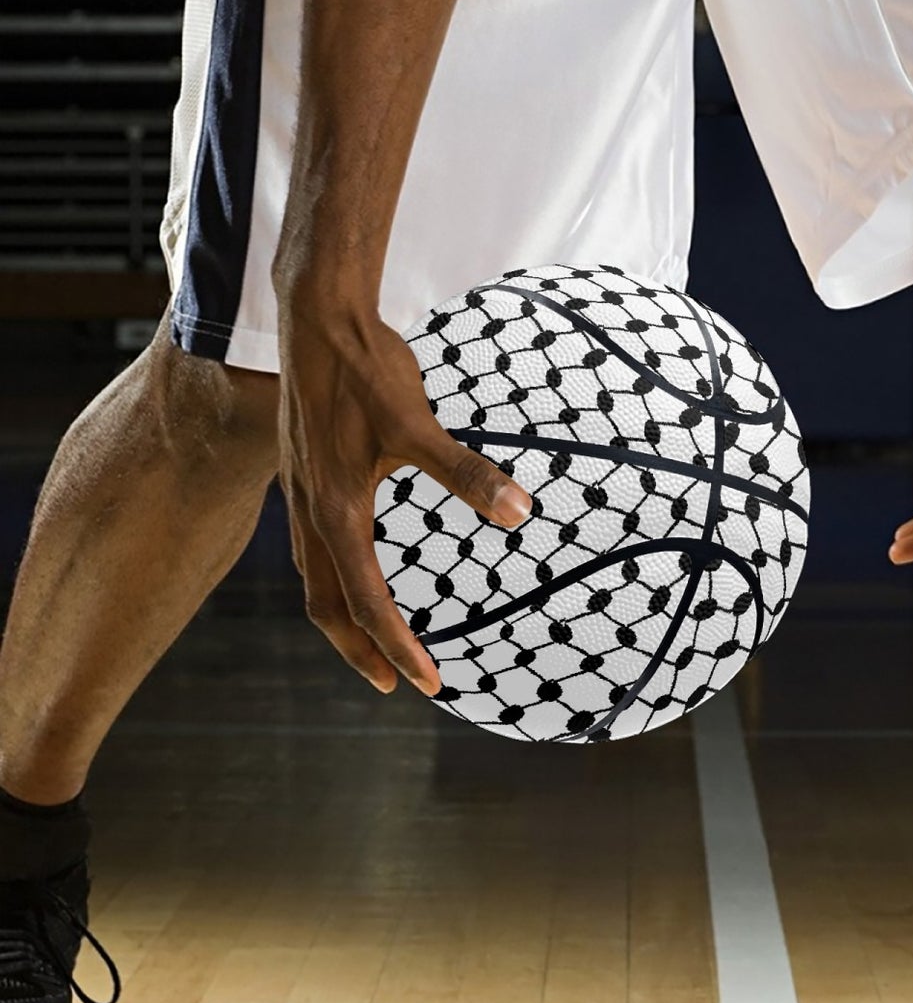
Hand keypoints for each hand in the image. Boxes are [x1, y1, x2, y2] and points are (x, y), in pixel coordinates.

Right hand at [277, 305, 530, 694]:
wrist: (316, 317)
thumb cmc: (366, 369)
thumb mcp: (417, 422)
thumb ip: (465, 471)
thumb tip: (520, 511)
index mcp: (336, 509)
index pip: (366, 601)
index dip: (397, 647)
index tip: (428, 684)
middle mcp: (311, 511)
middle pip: (327, 607)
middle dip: (361, 651)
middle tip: (398, 684)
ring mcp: (302, 495)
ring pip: (315, 579)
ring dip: (344, 620)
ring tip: (376, 644)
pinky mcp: (306, 476)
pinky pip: (313, 549)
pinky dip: (335, 579)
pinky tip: (356, 570)